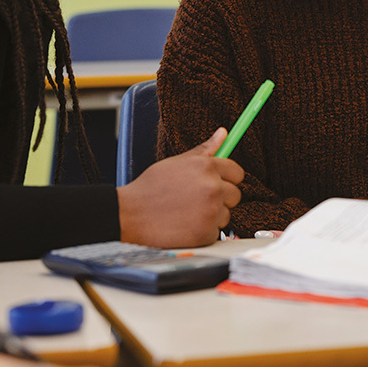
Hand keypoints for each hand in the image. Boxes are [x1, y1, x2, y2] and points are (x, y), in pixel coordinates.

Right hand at [117, 128, 243, 246]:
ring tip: (186, 213)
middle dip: (220, 199)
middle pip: (235, 195)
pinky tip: (184, 225)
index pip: (237, 173)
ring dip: (211, 216)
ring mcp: (211, 211)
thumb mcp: (176, 163)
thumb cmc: (150, 188)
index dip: (227, 179)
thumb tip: (223, 133)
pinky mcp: (206, 233)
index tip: (218, 184)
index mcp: (206, 166)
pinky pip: (215, 232)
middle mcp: (212, 187)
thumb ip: (204, 150)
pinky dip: (202, 231)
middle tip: (196, 200)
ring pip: (225, 215)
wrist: (130, 214)